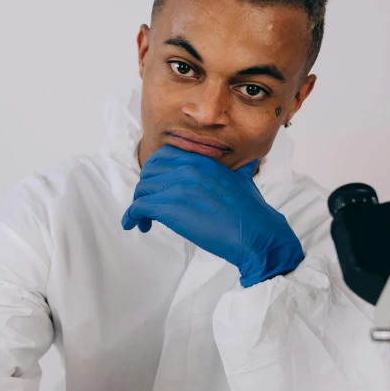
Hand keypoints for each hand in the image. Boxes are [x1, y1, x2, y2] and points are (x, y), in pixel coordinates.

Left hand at [122, 145, 303, 286]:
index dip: (155, 172)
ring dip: (139, 205)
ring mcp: (178, 187)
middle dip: (145, 188)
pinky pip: (138, 207)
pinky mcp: (170, 208)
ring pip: (141, 190)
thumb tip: (247, 163)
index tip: (157, 187)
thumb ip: (239, 169)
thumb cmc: (253, 212)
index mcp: (202, 160)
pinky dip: (131, 217)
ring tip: (145, 221)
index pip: (164, 155)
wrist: (257, 234)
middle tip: (149, 204)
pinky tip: (134, 226)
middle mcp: (188, 168)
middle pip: (148, 171)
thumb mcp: (244, 180)